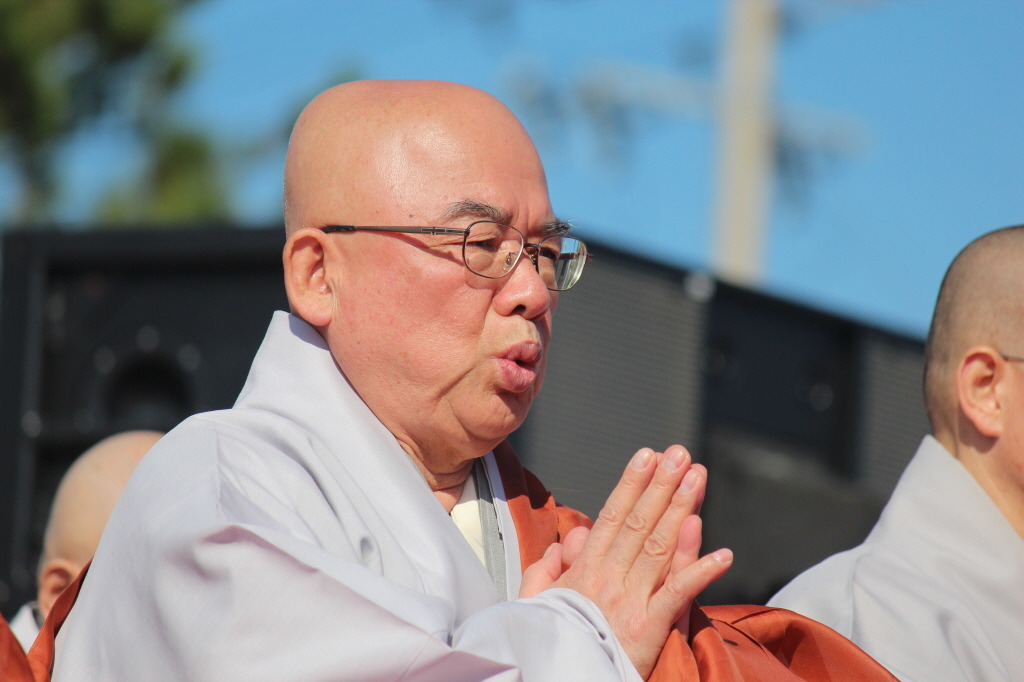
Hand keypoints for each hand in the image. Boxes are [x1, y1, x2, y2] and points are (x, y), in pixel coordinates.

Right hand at [545, 445, 731, 678]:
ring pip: (660, 546)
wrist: (558, 681)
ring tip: (697, 478)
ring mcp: (631, 601)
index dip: (632, 484)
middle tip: (681, 454)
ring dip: (681, 508)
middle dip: (661, 484)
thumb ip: (549, 567)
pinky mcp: (649, 629)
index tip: (648, 455)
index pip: (612, 516)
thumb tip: (572, 538)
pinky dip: (700, 573)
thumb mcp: (536, 602)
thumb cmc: (551, 646)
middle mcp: (609, 578)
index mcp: (584, 570)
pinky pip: (678, 595)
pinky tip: (723, 554)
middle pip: (641, 523)